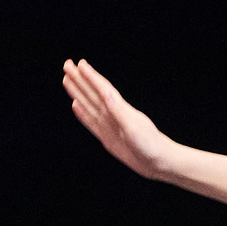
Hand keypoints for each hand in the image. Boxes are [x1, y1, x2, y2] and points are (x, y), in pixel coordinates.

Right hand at [63, 59, 176, 179]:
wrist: (159, 162)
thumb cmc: (150, 144)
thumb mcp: (133, 126)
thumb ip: (118, 110)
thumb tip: (106, 94)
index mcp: (119, 108)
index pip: (101, 88)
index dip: (90, 76)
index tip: (79, 64)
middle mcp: (112, 114)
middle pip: (92, 92)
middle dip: (79, 79)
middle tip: (67, 64)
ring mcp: (109, 125)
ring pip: (88, 104)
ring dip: (78, 92)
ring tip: (67, 80)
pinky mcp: (107, 137)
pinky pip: (90, 122)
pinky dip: (82, 113)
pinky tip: (75, 105)